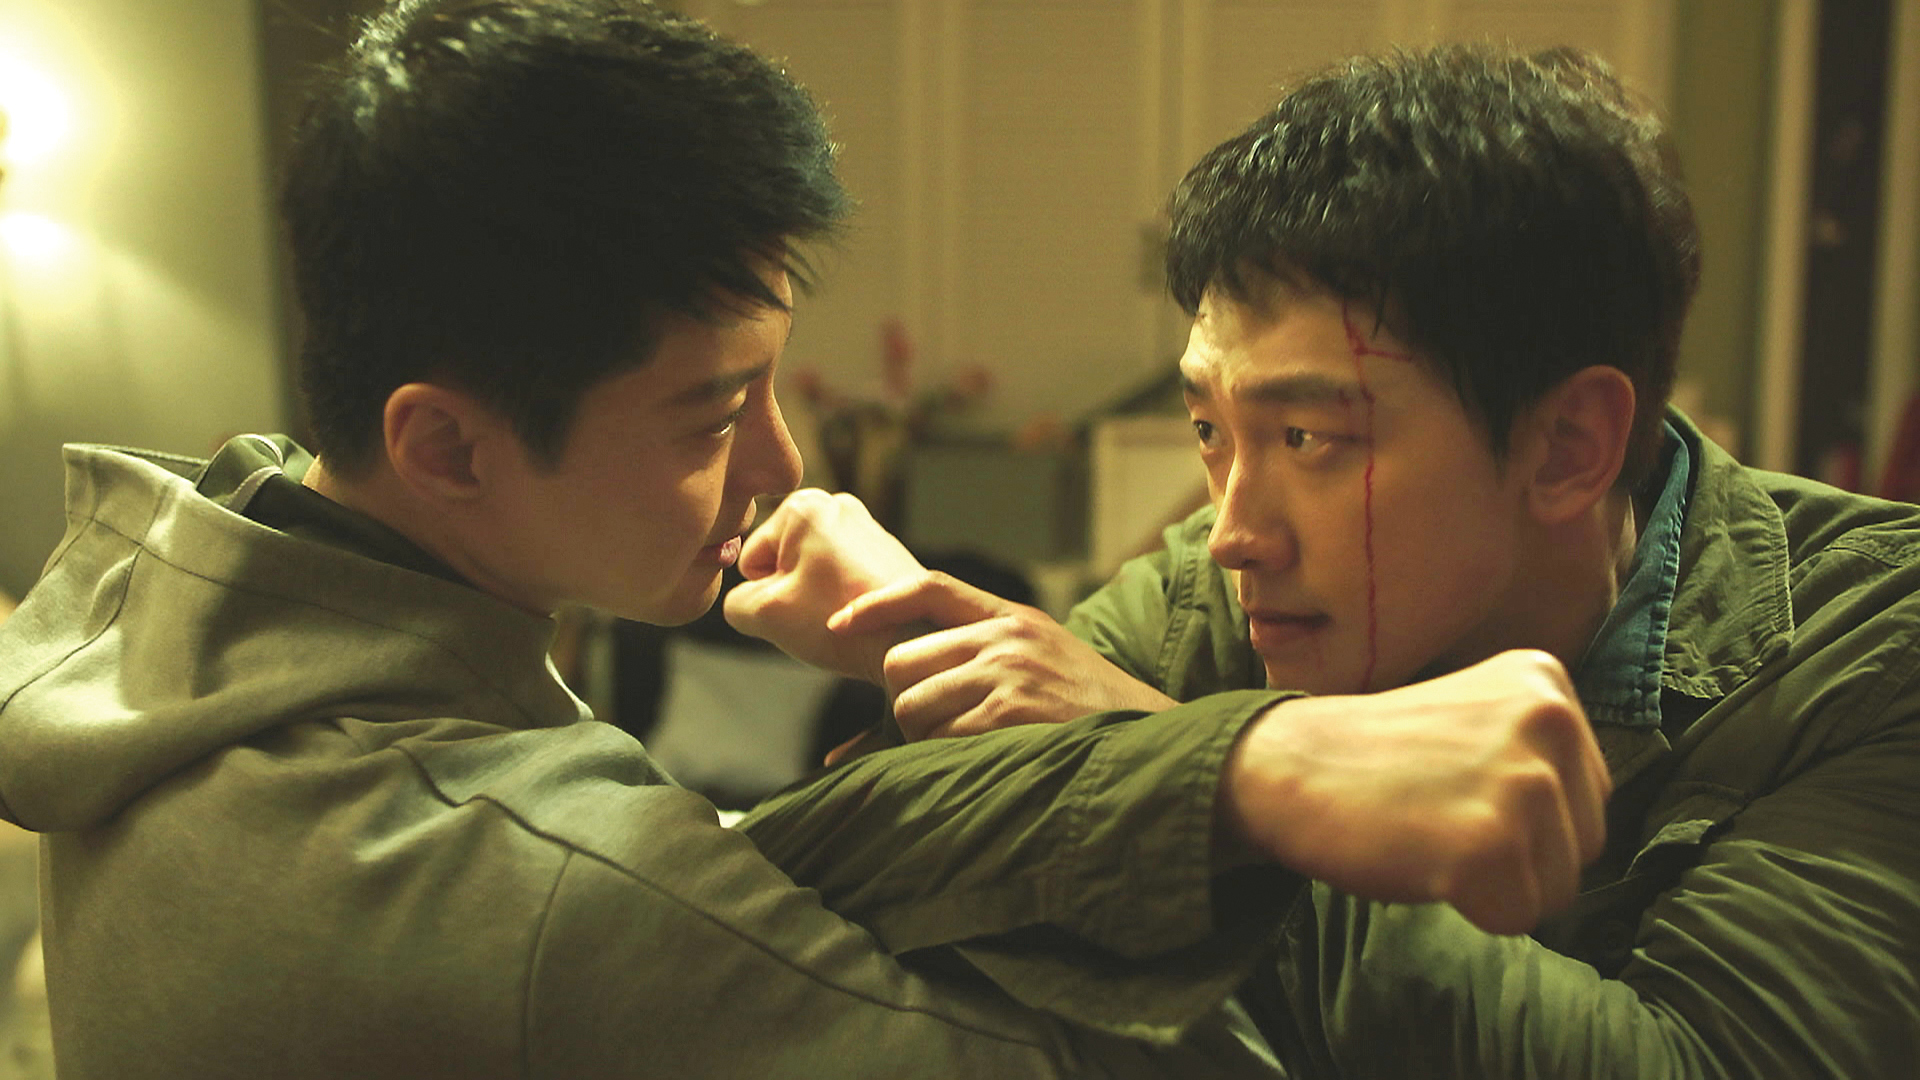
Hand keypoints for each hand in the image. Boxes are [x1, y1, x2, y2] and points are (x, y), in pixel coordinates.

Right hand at [723, 490, 923, 681]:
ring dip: (818, 600)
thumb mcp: (764, 614)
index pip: (751, 558)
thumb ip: (735, 602)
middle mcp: (838, 506)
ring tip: (840, 619)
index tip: (797, 605)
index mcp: (803, 506)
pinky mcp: (888, 554)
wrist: (912, 639)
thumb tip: (747, 602)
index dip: (764, 593)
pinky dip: (844, 602)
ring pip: (814, 575)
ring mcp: (868, 528)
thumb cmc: (838, 622)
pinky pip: (844, 582)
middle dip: (792, 594)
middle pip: (784, 562)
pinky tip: (860, 620)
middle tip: (818, 615)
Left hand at [834, 574, 1177, 739]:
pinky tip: (985, 759)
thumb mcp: (1041, 667)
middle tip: (934, 728)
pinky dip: (948, 756)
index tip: (840, 624)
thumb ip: (980, 664)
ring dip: (923, 737)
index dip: (876, 603)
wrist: (1152, 741)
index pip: (928, 587)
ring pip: (912, 704)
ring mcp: (1009, 672)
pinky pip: (941, 736)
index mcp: (1012, 617)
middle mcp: (1007, 635)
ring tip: (967, 748)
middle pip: (902, 660)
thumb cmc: (1088, 715)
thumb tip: (907, 690)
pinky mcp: (1010, 712)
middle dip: (904, 701)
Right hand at [1221, 649, 1610, 934]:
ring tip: (1430, 832)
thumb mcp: (1480, 719)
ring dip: (1494, 883)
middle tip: (1440, 814)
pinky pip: (1517, 917)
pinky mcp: (1492, 843)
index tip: (1456, 786)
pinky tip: (1421, 859)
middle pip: (1586, 844)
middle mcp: (1549, 721)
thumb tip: (1591, 829)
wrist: (1288, 765)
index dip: (1525, 816)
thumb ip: (1542, 754)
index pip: (1588, 795)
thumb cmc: (1377, 757)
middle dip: (1521, 854)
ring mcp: (1524, 781)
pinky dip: (1469, 908)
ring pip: (1558, 888)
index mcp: (1547, 684)